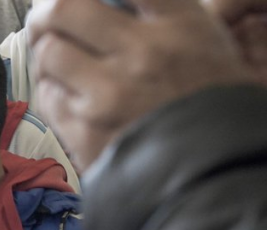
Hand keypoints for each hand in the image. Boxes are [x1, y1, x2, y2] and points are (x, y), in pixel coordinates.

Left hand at [28, 0, 251, 170]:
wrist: (220, 175)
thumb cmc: (214, 104)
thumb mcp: (206, 40)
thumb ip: (158, 10)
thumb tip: (108, 2)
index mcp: (178, 25)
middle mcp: (142, 55)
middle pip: (64, 8)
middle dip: (47, 9)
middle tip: (46, 16)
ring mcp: (110, 97)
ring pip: (48, 52)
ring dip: (46, 50)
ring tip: (55, 55)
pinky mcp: (86, 133)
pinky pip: (48, 95)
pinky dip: (51, 87)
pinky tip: (65, 89)